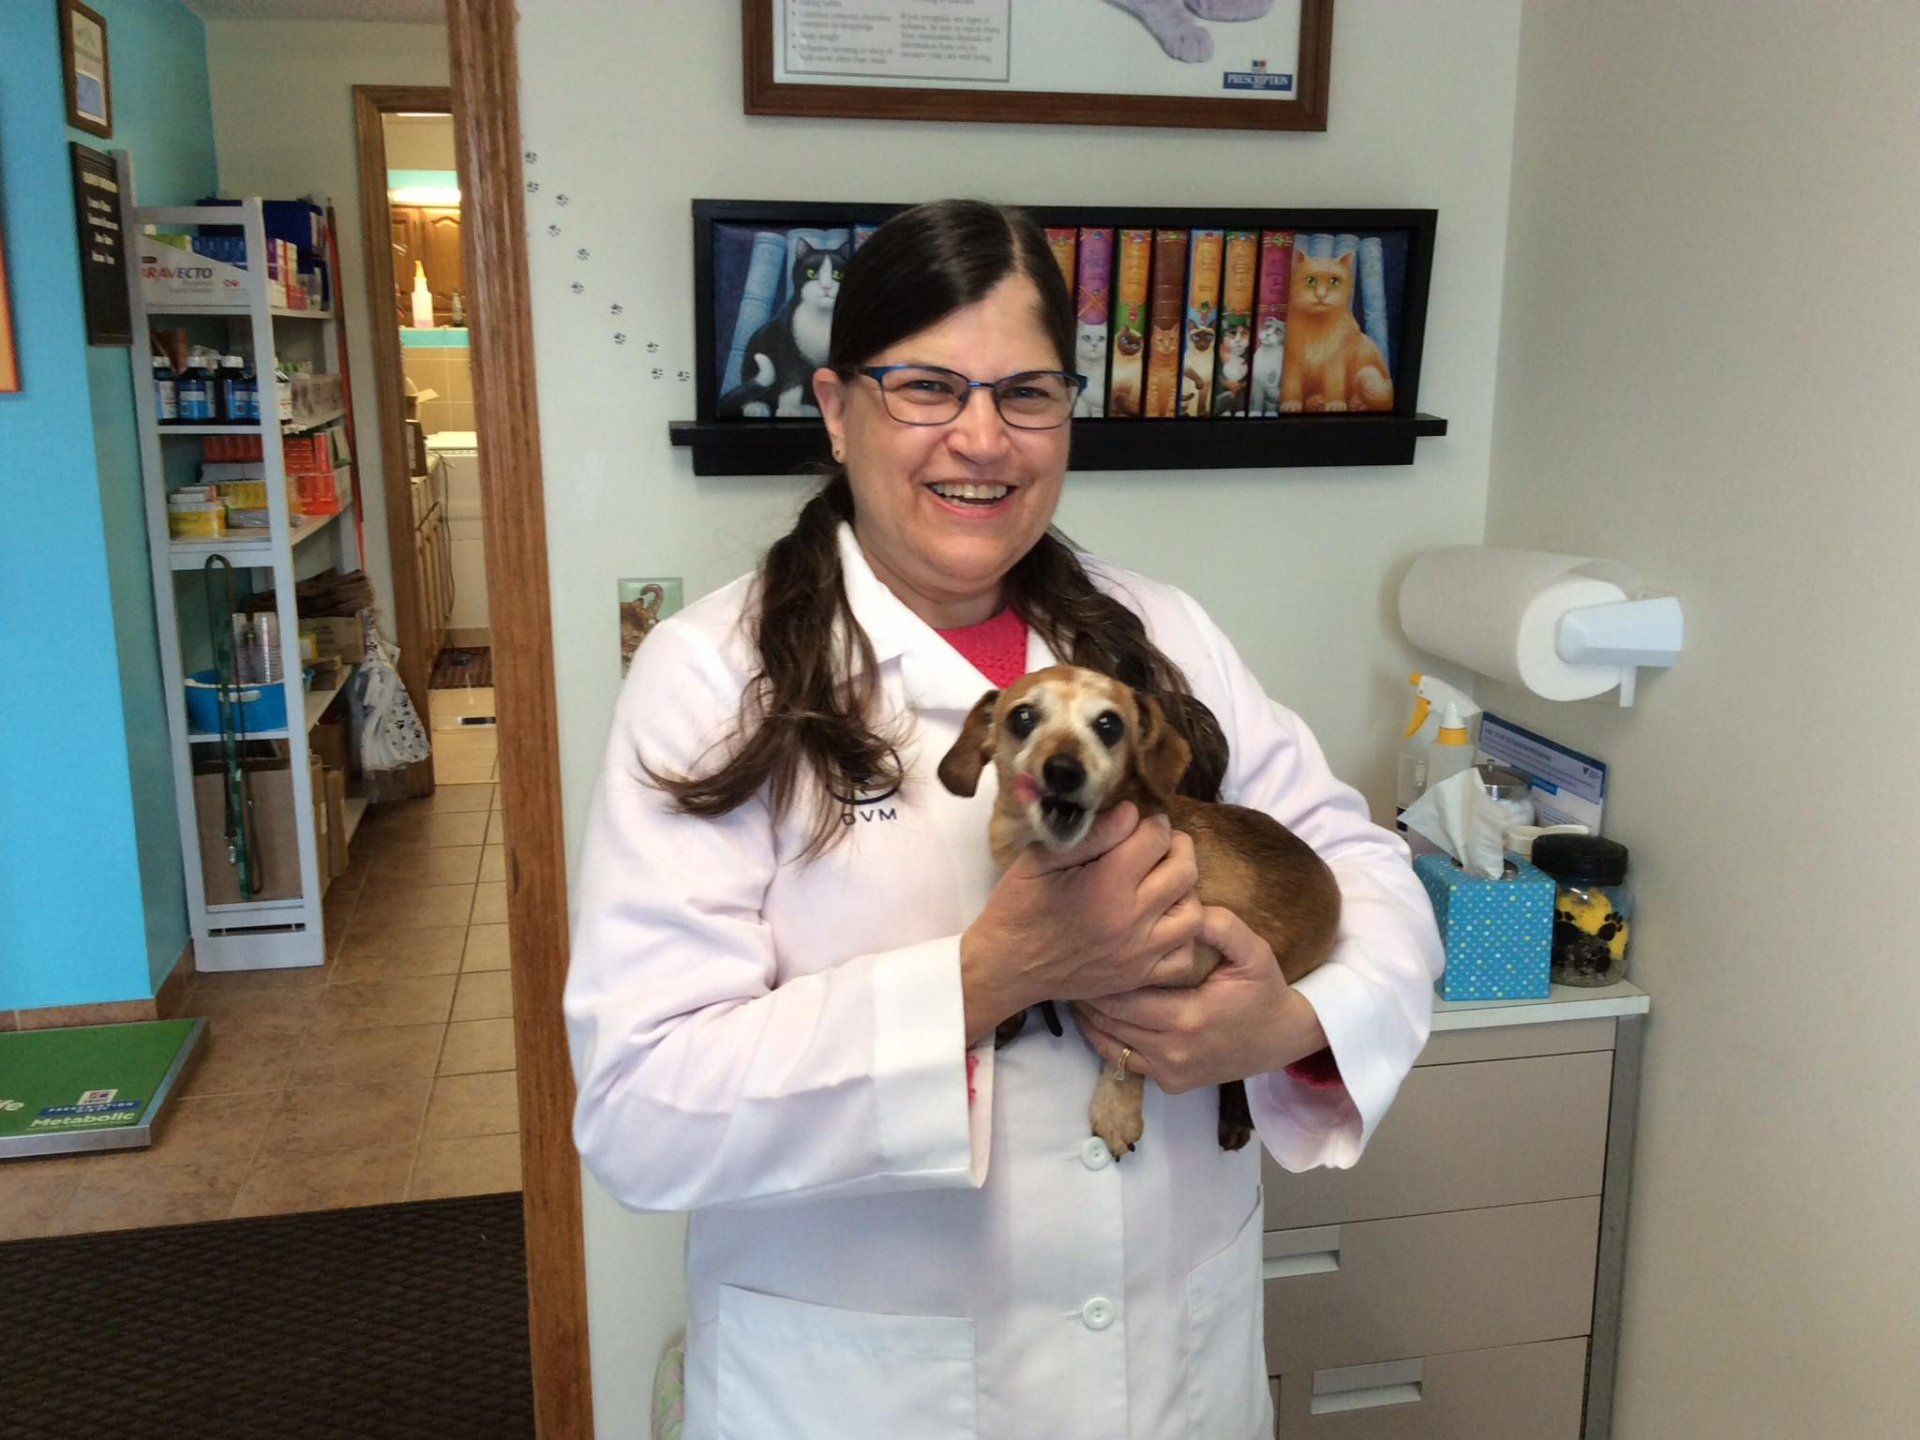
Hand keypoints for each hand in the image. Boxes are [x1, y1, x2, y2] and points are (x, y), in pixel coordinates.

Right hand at [960, 803, 1202, 1044]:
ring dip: (1183, 892)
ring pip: (1194, 913)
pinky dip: (1181, 936)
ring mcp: (1140, 953)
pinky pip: (1185, 955)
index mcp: (1106, 884)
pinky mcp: (1139, 977)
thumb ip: (1091, 834)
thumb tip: (1132, 812)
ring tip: (1161, 884)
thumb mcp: (1042, 859)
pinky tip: (1161, 923)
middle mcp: (1132, 919)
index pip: (1156, 837)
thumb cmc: (1019, 907)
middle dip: (1175, 848)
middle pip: (1184, 870)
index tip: (1138, 825)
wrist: (1007, 966)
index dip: (1150, 823)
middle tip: (1156, 847)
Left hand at [1073, 907, 1328, 1093]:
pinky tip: (1094, 1018)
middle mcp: (1174, 1050)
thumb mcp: (1252, 951)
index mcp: (1188, 1016)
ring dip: (1090, 1019)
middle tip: (1070, 968)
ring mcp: (1171, 1072)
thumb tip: (1187, 909)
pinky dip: (1106, 1041)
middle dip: (1087, 996)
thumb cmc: (1264, 990)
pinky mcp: (1171, 1084)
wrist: (1284, 1037)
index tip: (1084, 953)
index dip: (1099, 977)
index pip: (1124, 997)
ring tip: (1075, 990)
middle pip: (1110, 1021)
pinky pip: (1125, 1064)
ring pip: (1111, 1044)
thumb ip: (1221, 926)